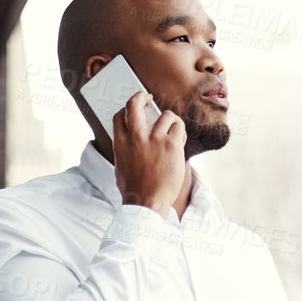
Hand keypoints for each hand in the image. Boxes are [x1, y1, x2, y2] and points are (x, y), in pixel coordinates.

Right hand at [112, 89, 185, 217]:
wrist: (146, 204)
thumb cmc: (135, 191)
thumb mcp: (121, 167)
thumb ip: (125, 150)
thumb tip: (129, 141)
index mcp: (120, 143)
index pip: (120, 115)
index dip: (127, 110)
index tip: (135, 109)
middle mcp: (136, 137)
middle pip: (135, 103)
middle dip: (142, 96)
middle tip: (149, 98)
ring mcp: (154, 139)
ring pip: (166, 115)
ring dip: (171, 121)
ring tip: (173, 132)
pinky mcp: (171, 145)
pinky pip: (179, 127)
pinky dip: (181, 132)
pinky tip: (180, 141)